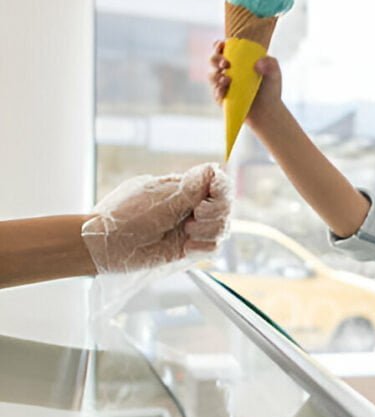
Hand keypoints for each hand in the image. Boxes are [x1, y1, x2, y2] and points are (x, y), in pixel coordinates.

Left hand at [82, 163, 232, 273]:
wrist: (107, 246)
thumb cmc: (125, 217)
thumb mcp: (160, 196)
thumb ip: (191, 186)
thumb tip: (213, 168)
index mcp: (183, 188)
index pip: (218, 184)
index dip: (220, 192)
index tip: (205, 200)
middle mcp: (190, 207)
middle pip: (225, 207)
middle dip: (215, 213)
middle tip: (194, 216)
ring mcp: (190, 228)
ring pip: (222, 227)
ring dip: (208, 231)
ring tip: (186, 233)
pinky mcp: (188, 248)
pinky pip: (213, 247)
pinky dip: (203, 247)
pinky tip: (186, 246)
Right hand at [208, 39, 282, 127]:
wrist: (268, 110)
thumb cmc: (270, 89)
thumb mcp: (275, 74)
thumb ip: (271, 64)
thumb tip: (258, 64)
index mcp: (237, 60)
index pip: (223, 49)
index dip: (218, 45)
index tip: (222, 45)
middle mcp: (227, 70)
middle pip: (213, 60)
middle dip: (215, 59)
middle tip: (226, 64)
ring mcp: (223, 84)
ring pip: (212, 76)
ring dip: (216, 76)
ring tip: (227, 80)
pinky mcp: (222, 98)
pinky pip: (215, 93)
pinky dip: (218, 91)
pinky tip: (224, 91)